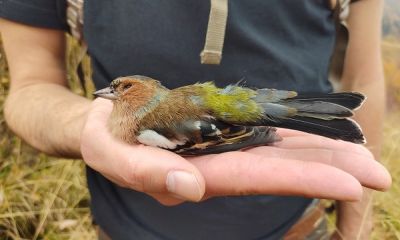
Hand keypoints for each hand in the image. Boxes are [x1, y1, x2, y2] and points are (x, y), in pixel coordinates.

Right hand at [81, 98, 390, 205]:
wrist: (105, 124)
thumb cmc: (106, 141)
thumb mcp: (113, 155)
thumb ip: (147, 173)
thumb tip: (192, 187)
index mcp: (195, 175)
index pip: (257, 179)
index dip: (303, 180)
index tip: (350, 183)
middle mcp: (216, 163)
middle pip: (279, 168)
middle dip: (327, 169)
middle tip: (377, 173)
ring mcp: (220, 144)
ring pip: (276, 148)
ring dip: (318, 149)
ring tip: (361, 151)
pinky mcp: (219, 126)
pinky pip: (261, 128)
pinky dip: (291, 130)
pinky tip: (315, 132)